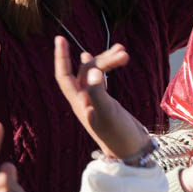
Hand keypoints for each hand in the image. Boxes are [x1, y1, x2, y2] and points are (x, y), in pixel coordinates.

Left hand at [53, 36, 149, 158]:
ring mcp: (95, 102)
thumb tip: (93, 69)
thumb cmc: (118, 135)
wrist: (132, 152)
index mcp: (79, 103)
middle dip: (102, 58)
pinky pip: (103, 80)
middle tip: (124, 53)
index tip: (60, 39)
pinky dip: (109, 68)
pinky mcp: (107, 103)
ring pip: (97, 74)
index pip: (64, 76)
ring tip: (125, 52)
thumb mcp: (108, 114)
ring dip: (108, 61)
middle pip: (86, 71)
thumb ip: (98, 92)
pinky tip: (112, 61)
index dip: (61, 57)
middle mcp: (84, 100)